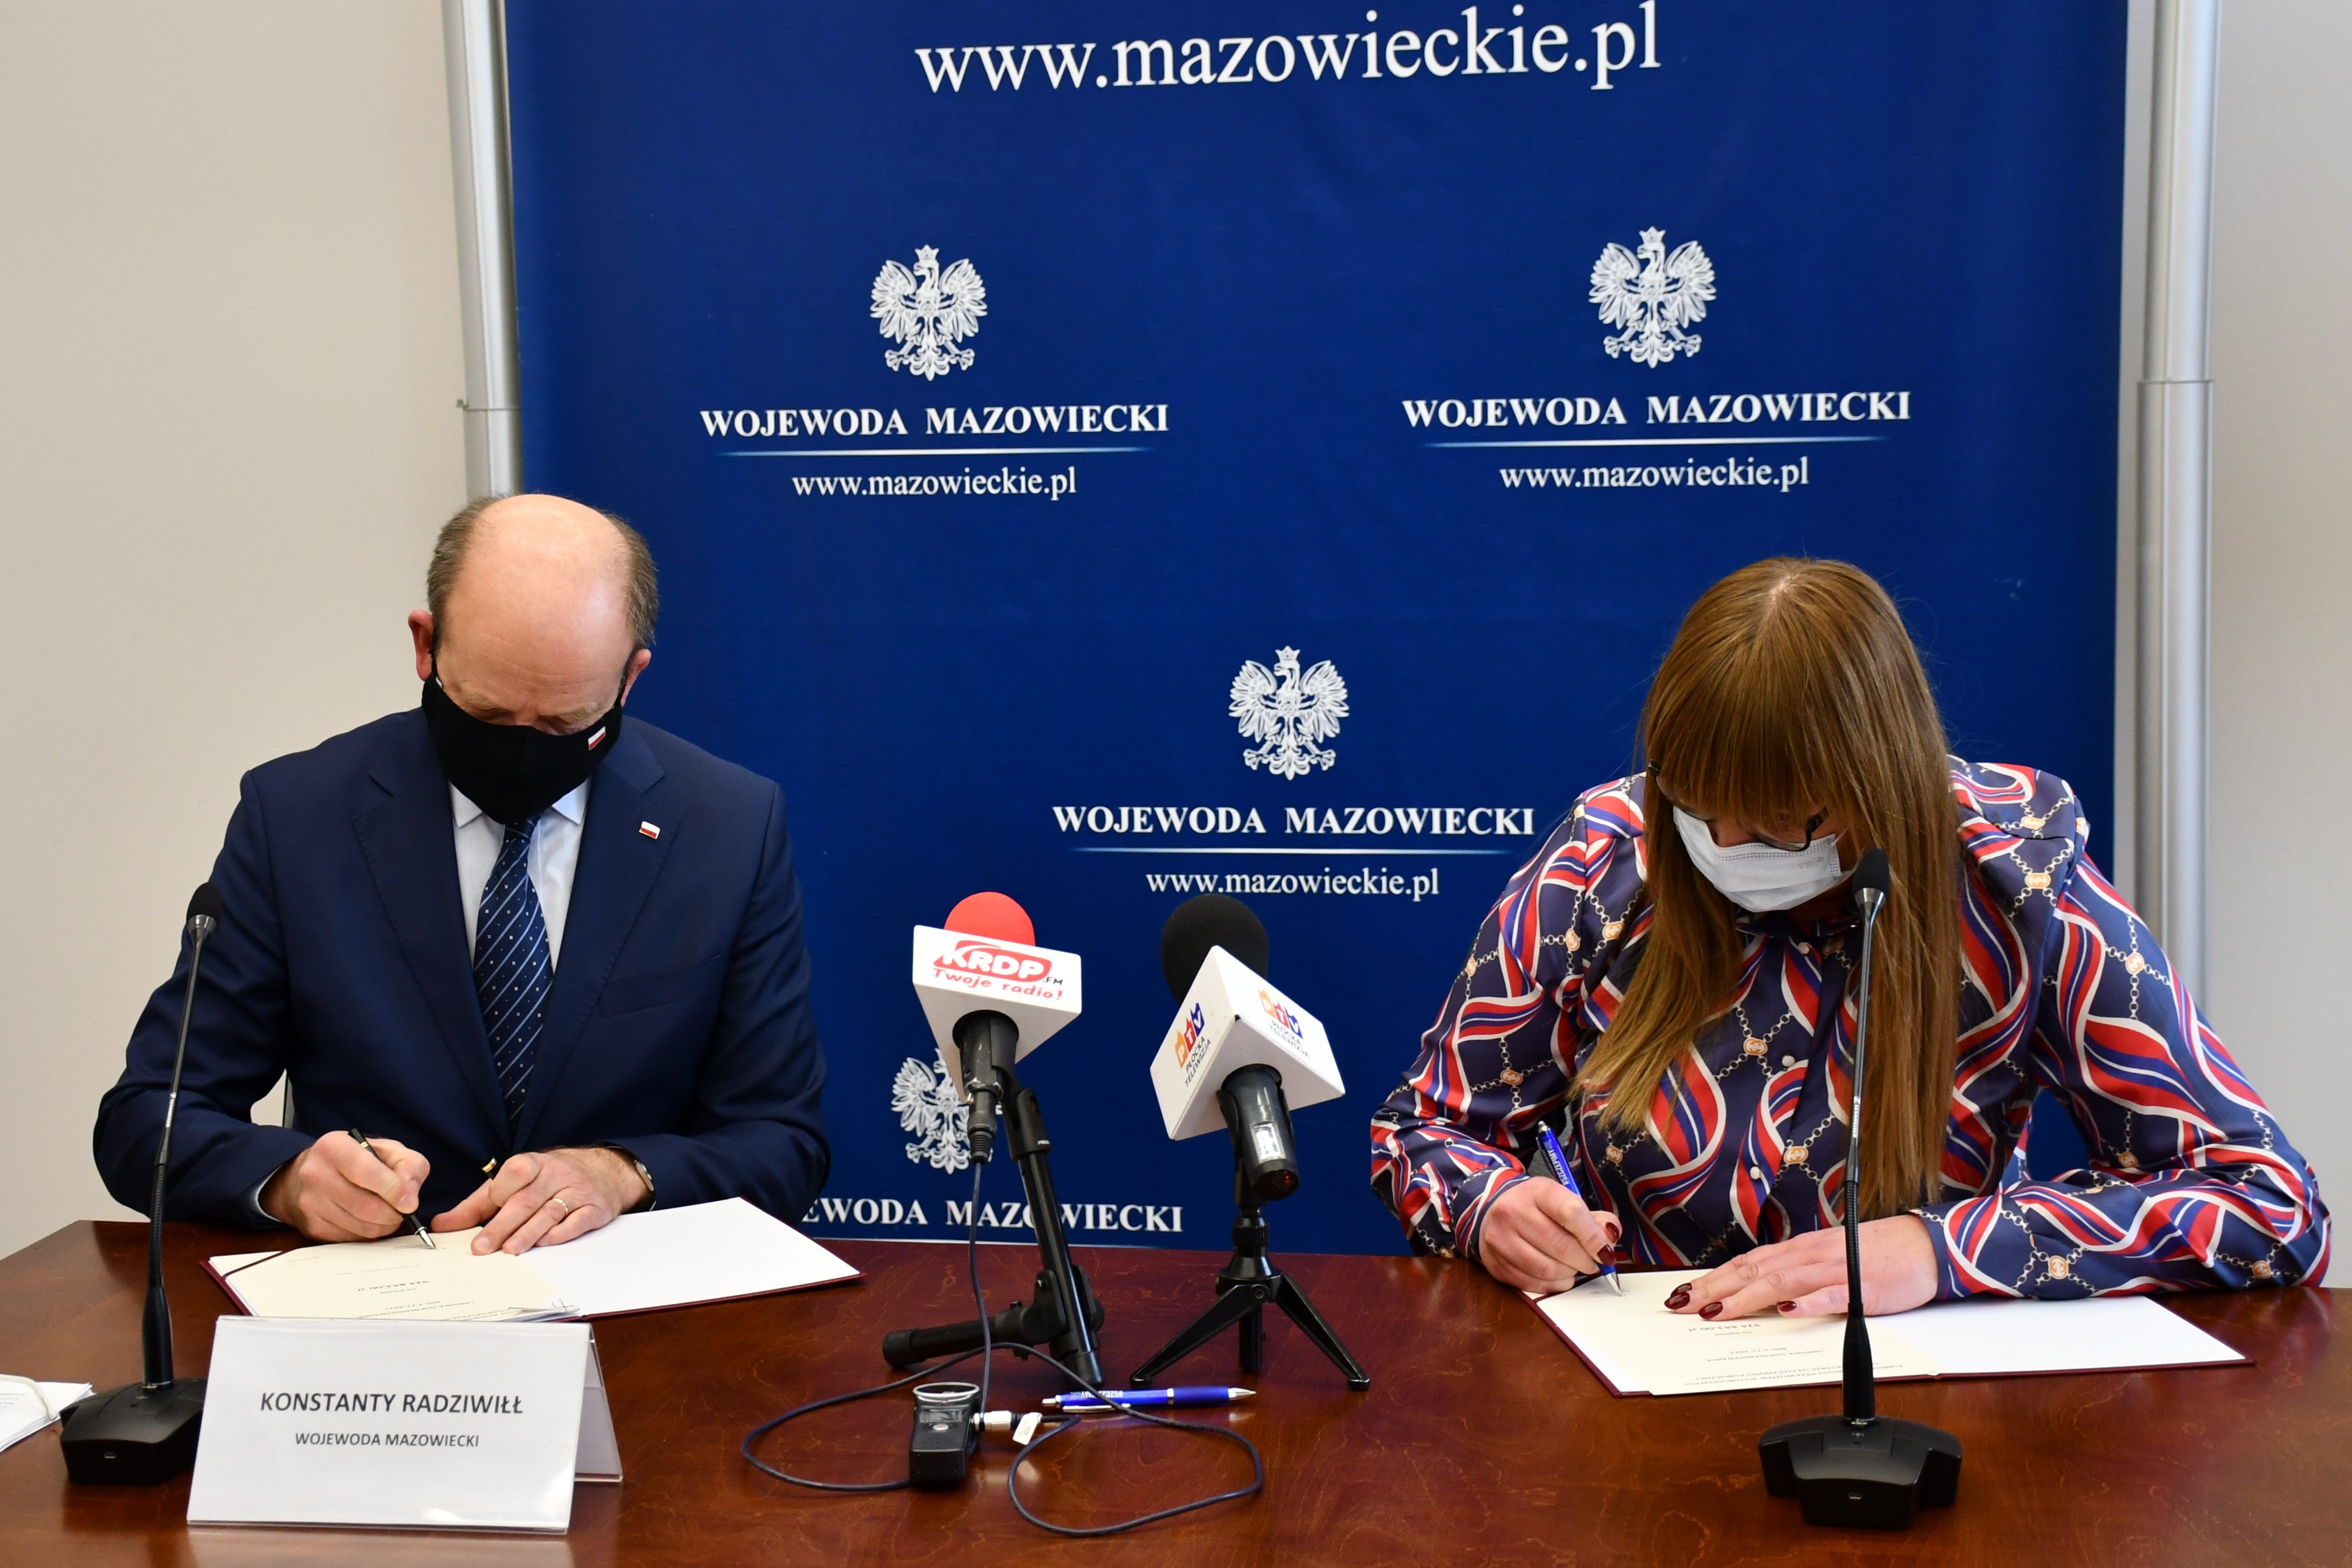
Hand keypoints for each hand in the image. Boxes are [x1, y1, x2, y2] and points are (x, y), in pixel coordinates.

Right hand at [260, 1132, 429, 1242]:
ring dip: (384, 1225)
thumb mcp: (389, 1150)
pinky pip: (350, 1238)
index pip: (367, 1172)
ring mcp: (310, 1202)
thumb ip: (409, 1164)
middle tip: (403, 1211)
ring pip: (360, 1226)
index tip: (411, 1203)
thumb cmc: (359, 1158)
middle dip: (393, 1214)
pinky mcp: (312, 1225)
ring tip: (390, 1214)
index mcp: (334, 1147)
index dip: (394, 1190)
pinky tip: (370, 1220)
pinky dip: (368, 1233)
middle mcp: (315, 1173)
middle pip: (365, 1206)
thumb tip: (410, 1196)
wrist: (319, 1171)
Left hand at [431, 1147, 646, 1254]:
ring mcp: (578, 1190)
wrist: (605, 1171)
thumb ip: (478, 1204)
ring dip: (529, 1232)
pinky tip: (546, 1243)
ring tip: (510, 1250)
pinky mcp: (596, 1207)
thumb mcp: (514, 1183)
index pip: (513, 1175)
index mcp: (534, 1163)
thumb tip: (441, 1224)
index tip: (479, 1220)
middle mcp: (557, 1173)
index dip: (497, 1195)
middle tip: (483, 1247)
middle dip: (503, 1225)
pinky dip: (562, 1232)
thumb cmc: (550, 1179)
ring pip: (550, 1212)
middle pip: (527, 1200)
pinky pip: (579, 1220)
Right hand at [1476, 1177, 1621, 1294]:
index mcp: (1536, 1191)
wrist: (1494, 1211)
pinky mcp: (1495, 1265)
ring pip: (1547, 1269)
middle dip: (1585, 1260)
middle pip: (1560, 1245)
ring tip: (1575, 1268)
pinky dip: (1554, 1285)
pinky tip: (1559, 1276)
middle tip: (1594, 1263)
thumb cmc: (1537, 1208)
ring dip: (1570, 1274)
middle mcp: (1512, 1212)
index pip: (1570, 1212)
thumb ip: (1592, 1218)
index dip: (1593, 1236)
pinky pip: (1533, 1284)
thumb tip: (1610, 1237)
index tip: (1606, 1251)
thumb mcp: (1563, 1200)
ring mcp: (1500, 1240)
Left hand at [1668, 1215, 1936, 1319]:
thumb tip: (1759, 1293)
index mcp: (1799, 1250)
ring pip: (1781, 1281)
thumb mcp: (1826, 1259)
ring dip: (1746, 1297)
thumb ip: (1794, 1274)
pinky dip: (1808, 1303)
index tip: (1683, 1292)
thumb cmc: (1873, 1254)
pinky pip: (1831, 1295)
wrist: (1922, 1246)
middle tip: (1681, 1305)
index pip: (1746, 1263)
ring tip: (1716, 1312)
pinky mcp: (1861, 1288)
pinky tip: (1787, 1311)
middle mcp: (1809, 1255)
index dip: (1712, 1278)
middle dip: (1713, 1289)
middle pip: (1753, 1271)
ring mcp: (1834, 1270)